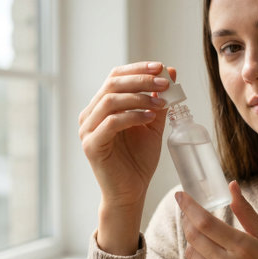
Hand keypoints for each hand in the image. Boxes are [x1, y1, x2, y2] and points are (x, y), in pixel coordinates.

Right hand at [78, 61, 175, 253]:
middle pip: (113, 84)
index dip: (138, 69)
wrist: (131, 190)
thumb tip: (170, 72)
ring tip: (161, 103)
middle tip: (164, 83)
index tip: (161, 67)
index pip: (116, 76)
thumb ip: (159, 100)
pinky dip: (133, 116)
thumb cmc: (139, 158)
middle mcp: (90, 114)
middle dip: (141, 80)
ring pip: (111, 101)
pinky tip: (150, 117)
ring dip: (139, 98)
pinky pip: (111, 123)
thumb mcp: (153, 124)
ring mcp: (87, 129)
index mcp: (102, 106)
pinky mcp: (91, 145)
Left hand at [178, 181, 257, 258]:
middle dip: (187, 219)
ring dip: (191, 238)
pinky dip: (197, 257)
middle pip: (193, 236)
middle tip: (189, 211)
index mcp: (243, 247)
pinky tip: (208, 252)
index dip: (189, 207)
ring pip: (191, 253)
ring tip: (202, 232)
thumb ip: (246, 212)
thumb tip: (232, 185)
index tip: (180, 194)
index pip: (205, 222)